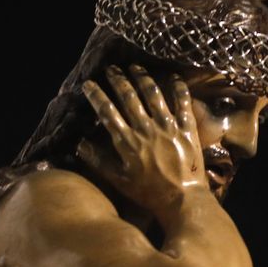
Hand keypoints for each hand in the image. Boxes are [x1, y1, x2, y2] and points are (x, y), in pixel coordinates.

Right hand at [77, 65, 206, 220]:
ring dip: (143, 78)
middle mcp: (146, 129)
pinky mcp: (187, 129)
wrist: (182, 199)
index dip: (96, 95)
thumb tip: (80, 144)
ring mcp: (168, 127)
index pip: (107, 111)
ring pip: (153, 94)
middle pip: (129, 96)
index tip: (88, 84)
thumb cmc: (148, 193)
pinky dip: (179, 88)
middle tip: (111, 69)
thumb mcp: (119, 180)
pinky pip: (183, 103)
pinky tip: (174, 77)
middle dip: (118, 80)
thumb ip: (99, 161)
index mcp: (127, 141)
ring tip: (136, 67)